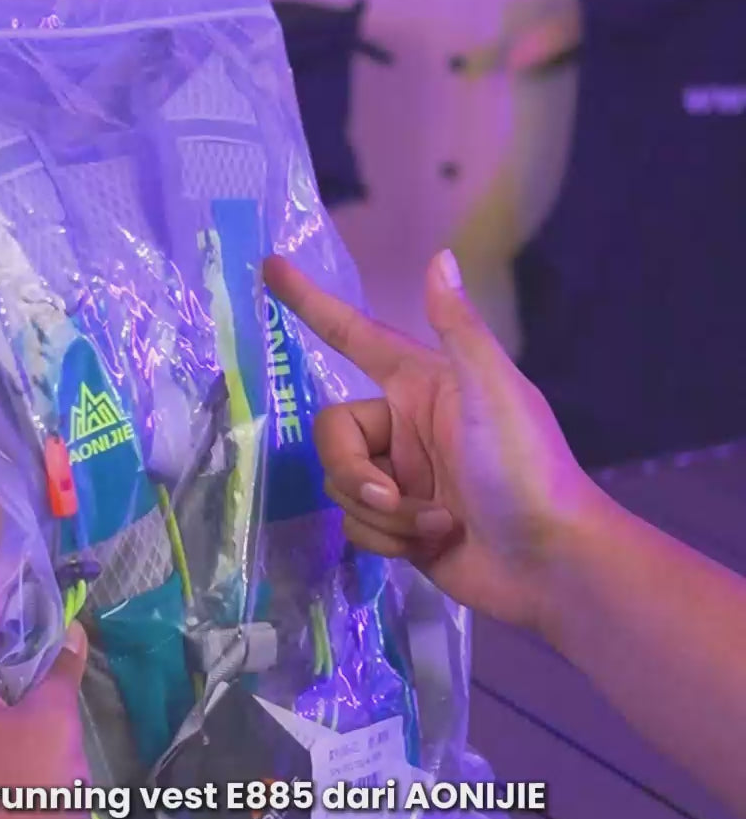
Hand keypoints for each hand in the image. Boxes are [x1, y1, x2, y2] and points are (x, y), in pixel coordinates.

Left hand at [0, 553, 88, 818]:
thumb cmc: (17, 792)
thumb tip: (69, 635)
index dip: (9, 563)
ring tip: (56, 625)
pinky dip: (2, 679)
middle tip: (61, 583)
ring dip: (11, 646)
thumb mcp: (50, 722)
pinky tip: (35, 679)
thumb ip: (60, 669)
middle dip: (16, 604)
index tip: (39, 539)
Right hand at [264, 249, 601, 634]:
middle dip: (354, 472)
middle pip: (331, 434)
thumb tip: (440, 256)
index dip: (312, 304)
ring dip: (383, 513)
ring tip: (435, 523)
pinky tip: (429, 544)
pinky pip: (354, 523)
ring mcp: (399, 477)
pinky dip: (386, 539)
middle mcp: (404, 426)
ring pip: (339, 485)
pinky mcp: (397, 524)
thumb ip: (458, 328)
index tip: (271, 268)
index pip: (353, 335)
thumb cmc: (525, 469)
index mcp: (421, 385)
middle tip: (390, 496)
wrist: (548, 563)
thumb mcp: (492, 392)